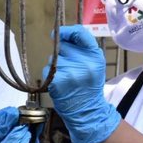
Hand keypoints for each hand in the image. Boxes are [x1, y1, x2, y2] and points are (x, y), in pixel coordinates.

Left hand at [43, 25, 119, 142]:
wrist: (87, 111)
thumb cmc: (89, 86)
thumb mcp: (95, 64)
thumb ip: (82, 48)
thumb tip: (59, 34)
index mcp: (95, 56)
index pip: (80, 32)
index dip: (67, 31)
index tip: (59, 33)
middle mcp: (84, 62)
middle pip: (63, 45)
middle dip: (62, 54)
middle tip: (70, 68)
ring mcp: (70, 71)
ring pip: (53, 58)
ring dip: (55, 66)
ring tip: (65, 78)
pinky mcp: (57, 81)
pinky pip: (47, 69)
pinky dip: (50, 76)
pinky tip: (59, 84)